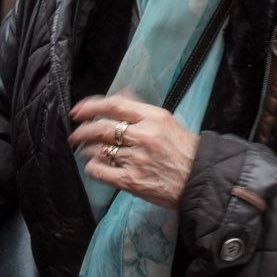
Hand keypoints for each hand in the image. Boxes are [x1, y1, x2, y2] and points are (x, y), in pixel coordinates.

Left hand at [69, 93, 197, 208]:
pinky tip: (94, 166)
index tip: (78, 110)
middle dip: (82, 130)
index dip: (91, 106)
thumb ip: (141, 108)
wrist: (200, 180)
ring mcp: (136, 159)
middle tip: (75, 134)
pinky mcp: (131, 181)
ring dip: (86, 150)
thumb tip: (119, 95)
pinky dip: (91, 167)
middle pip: (101, 128)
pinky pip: (99, 171)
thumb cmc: (186, 152)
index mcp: (154, 118)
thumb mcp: (167, 122)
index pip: (114, 105)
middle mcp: (143, 136)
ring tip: (87, 151)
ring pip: (97, 150)